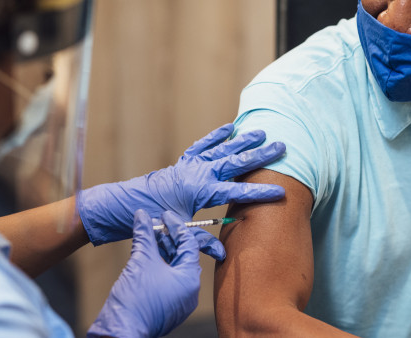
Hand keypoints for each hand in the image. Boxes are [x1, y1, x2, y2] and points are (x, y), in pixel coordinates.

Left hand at [77, 123, 285, 259]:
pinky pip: (202, 146)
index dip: (260, 194)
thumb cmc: (154, 219)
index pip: (237, 193)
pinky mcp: (183, 162)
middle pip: (235, 163)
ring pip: (222, 150)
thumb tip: (222, 254)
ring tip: (261, 132)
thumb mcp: (179, 231)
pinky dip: (215, 136)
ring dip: (242, 142)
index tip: (282, 192)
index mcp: (202, 191)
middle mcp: (199, 174)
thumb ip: (201, 241)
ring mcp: (191, 165)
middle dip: (260, 156)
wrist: (128, 204)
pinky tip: (228, 128)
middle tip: (282, 147)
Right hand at [88, 210, 200, 337]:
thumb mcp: (141, 260)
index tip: (165, 214)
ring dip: (162, 250)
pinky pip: (167, 279)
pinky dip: (159, 265)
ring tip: (148, 236)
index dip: (176, 226)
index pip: (189, 244)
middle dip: (168, 238)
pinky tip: (145, 254)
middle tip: (155, 223)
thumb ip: (145, 235)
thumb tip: (143, 216)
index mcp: (189, 279)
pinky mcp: (167, 305)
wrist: (121, 331)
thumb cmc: (135, 299)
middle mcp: (189, 290)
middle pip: (182, 255)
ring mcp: (179, 300)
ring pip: (174, 268)